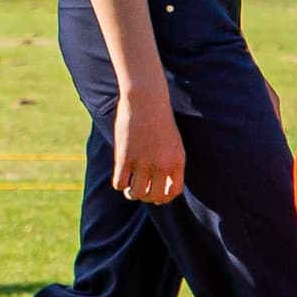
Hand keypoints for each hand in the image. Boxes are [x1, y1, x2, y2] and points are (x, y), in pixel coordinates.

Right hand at [112, 85, 186, 205]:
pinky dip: (119, 184)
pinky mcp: (125, 158)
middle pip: (155, 197)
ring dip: (131, 193)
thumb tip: (162, 182)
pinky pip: (120, 183)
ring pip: (137, 193)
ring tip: (129, 187)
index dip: (164, 196)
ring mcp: (143, 163)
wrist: (146, 99)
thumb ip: (170, 161)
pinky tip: (120, 175)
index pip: (173, 192)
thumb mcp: (173, 142)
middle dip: (147, 197)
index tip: (156, 192)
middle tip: (140, 189)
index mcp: (177, 161)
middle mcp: (162, 165)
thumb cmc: (159, 118)